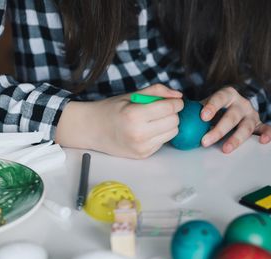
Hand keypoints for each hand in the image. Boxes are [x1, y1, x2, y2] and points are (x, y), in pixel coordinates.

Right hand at [55, 84, 182, 158]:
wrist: (92, 130)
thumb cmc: (111, 110)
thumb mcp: (131, 95)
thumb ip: (156, 91)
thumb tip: (178, 95)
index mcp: (134, 115)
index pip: (169, 109)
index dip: (176, 103)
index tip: (174, 101)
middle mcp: (139, 133)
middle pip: (174, 122)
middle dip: (172, 113)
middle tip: (162, 110)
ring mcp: (141, 147)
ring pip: (172, 133)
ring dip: (168, 125)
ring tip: (155, 120)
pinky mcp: (143, 155)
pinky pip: (163, 142)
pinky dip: (160, 134)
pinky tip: (148, 130)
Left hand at [200, 87, 270, 152]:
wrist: (232, 108)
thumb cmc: (215, 109)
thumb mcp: (205, 106)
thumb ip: (193, 110)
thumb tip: (173, 116)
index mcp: (228, 94)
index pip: (220, 98)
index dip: (212, 106)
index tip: (202, 116)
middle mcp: (242, 103)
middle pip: (232, 116)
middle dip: (218, 129)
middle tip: (205, 141)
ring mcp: (252, 114)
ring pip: (247, 126)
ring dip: (236, 138)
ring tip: (225, 149)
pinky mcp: (260, 125)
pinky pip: (267, 129)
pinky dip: (267, 134)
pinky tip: (263, 141)